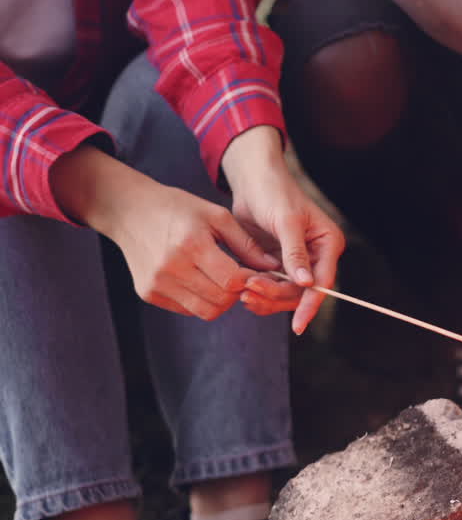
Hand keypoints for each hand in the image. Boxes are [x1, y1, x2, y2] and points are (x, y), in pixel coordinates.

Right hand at [51, 144, 279, 318]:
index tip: (254, 271)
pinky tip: (199, 280)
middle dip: (238, 292)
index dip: (250, 280)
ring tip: (221, 279)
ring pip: (205, 311)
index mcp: (191, 244)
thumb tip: (274, 267)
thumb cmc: (179, 208)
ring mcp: (156, 283)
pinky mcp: (147, 293)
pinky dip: (200, 300)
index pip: (233, 280)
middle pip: (221, 300)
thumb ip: (247, 244)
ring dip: (221, 300)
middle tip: (240, 277)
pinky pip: (186, 309)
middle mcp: (171, 268)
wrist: (129, 210)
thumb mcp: (217, 216)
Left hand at [222, 126, 345, 333]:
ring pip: (285, 294)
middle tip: (250, 292)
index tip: (299, 326)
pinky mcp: (276, 263)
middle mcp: (316, 256)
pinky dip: (258, 292)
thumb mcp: (287, 221)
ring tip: (243, 293)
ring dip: (265, 297)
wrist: (253, 181)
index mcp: (327, 244)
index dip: (311, 305)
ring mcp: (296, 262)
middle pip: (302, 292)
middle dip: (277, 296)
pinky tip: (242, 291)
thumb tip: (307, 283)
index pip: (323, 281)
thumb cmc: (274, 192)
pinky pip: (271, 287)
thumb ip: (296, 252)